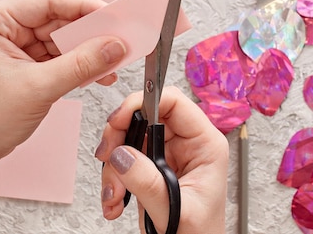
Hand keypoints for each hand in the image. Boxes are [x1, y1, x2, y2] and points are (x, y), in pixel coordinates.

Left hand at [0, 0, 126, 165]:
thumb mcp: (39, 88)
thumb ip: (82, 64)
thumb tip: (116, 46)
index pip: (49, 2)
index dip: (85, 7)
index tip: (115, 15)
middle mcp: (6, 27)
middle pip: (60, 19)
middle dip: (91, 32)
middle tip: (122, 38)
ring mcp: (18, 46)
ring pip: (64, 39)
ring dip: (90, 50)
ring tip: (116, 59)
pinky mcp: (28, 64)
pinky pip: (63, 56)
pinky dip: (82, 64)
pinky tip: (102, 72)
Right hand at [96, 87, 228, 233]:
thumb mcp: (176, 210)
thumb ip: (147, 182)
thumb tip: (122, 154)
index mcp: (205, 144)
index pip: (174, 102)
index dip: (142, 102)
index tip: (117, 121)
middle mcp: (187, 144)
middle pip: (144, 116)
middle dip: (119, 139)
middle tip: (107, 160)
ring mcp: (167, 154)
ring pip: (129, 138)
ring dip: (113, 166)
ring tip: (114, 196)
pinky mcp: (152, 167)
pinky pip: (123, 158)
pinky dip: (112, 178)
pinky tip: (115, 201)